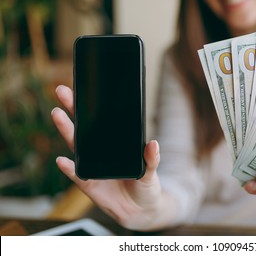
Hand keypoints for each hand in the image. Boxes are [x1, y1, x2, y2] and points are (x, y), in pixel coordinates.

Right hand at [51, 85, 174, 230]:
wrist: (140, 210)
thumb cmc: (145, 185)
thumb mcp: (152, 170)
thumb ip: (151, 159)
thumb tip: (153, 144)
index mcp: (114, 145)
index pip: (100, 122)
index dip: (91, 107)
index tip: (84, 90)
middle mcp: (99, 152)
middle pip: (83, 128)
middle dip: (72, 109)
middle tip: (62, 92)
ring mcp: (92, 166)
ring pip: (76, 146)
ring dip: (66, 130)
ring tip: (58, 114)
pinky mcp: (88, 184)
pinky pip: (76, 175)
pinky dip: (69, 168)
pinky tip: (61, 160)